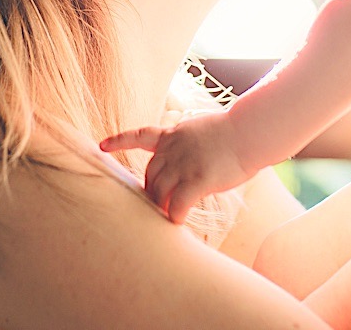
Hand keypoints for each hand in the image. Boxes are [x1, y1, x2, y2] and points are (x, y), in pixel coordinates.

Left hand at [100, 110, 250, 223]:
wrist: (250, 132)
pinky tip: (178, 222)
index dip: (118, 141)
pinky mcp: (198, 179)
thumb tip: (179, 158)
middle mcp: (173, 149)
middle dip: (151, 192)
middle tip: (158, 205)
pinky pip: (178, 203)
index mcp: (173, 134)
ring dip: (162, 206)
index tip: (101, 146)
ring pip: (160, 191)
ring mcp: (184, 164)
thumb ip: (184, 142)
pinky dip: (175, 215)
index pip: (139, 135)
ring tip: (168, 216)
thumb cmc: (232, 133)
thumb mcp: (200, 129)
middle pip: (150, 175)